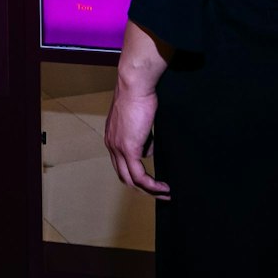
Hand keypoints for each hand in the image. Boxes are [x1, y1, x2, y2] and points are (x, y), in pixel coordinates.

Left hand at [104, 82, 170, 199]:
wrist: (134, 85)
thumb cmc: (139, 95)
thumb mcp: (139, 119)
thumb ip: (143, 136)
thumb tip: (149, 149)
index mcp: (112, 137)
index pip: (121, 164)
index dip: (135, 174)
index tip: (152, 180)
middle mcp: (111, 145)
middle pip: (124, 176)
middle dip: (142, 187)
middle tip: (159, 192)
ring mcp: (118, 148)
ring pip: (132, 180)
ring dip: (149, 190)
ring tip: (165, 193)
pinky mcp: (129, 149)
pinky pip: (140, 176)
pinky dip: (152, 186)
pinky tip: (164, 187)